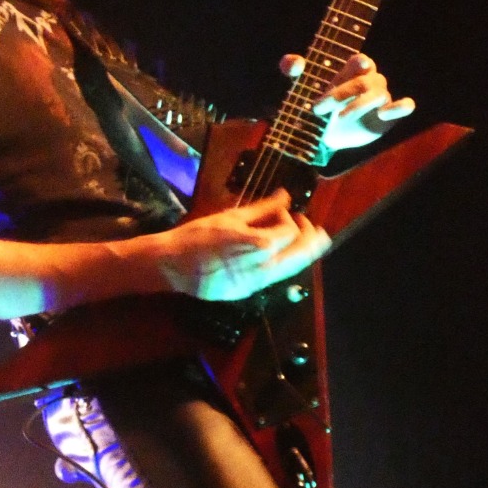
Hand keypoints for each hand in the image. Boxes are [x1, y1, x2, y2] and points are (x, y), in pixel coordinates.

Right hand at [159, 190, 329, 301]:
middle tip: (315, 229)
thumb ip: (262, 208)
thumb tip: (285, 195)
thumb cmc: (198, 236)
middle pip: (302, 255)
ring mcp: (257, 284)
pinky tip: (275, 255)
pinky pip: (273, 277)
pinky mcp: (247, 292)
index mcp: (261, 246)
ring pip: (291, 270)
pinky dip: (281, 264)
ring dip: (299, 253)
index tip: (281, 211)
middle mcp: (264, 269)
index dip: (290, 218)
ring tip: (301, 240)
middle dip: (312, 240)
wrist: (172, 265)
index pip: (291, 231)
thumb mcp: (231, 216)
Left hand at [281, 52, 414, 151]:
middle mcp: (370, 82)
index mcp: (353, 71)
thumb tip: (291, 62)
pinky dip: (401, 107)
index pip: (360, 61)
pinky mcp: (388, 117)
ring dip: (359, 105)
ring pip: (379, 95)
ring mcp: (381, 98)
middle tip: (317, 109)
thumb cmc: (320, 104)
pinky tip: (386, 113)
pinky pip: (403, 107)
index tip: (359, 65)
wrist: (328, 134)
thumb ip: (293, 69)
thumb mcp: (300, 86)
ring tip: (340, 117)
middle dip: (341, 93)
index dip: (360, 62)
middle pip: (363, 82)